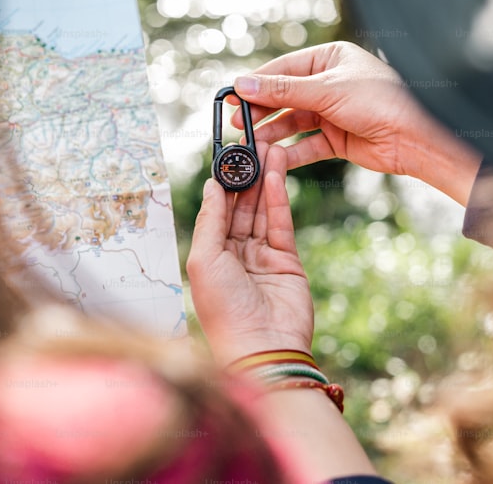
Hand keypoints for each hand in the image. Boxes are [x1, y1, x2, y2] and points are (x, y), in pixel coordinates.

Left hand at [186, 142, 312, 365]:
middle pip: (241, 208)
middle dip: (246, 177)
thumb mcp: (204, 260)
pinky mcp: (287, 261)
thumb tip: (212, 185)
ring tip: (269, 150)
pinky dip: (278, 198)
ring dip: (264, 181)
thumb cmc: (224, 310)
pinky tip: (276, 175)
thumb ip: (210, 220)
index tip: (227, 156)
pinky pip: (280, 223)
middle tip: (252, 146)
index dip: (223, 184)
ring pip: (261, 211)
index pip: (216, 213)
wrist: (263, 347)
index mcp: (209, 258)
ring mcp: (262, 258)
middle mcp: (234, 256)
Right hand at [231, 41, 482, 204]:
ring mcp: (334, 111)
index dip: (256, 83)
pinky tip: (273, 159)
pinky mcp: (338, 139)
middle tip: (235, 124)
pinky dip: (290, 152)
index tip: (230, 95)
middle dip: (260, 111)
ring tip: (249, 144)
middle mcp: (330, 83)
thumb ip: (282, 90)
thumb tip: (241, 84)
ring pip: (293, 122)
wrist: (417, 137)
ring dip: (271, 134)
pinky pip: (307, 144)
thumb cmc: (380, 101)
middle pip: (285, 96)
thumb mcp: (326, 91)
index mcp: (330, 58)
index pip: (283, 68)